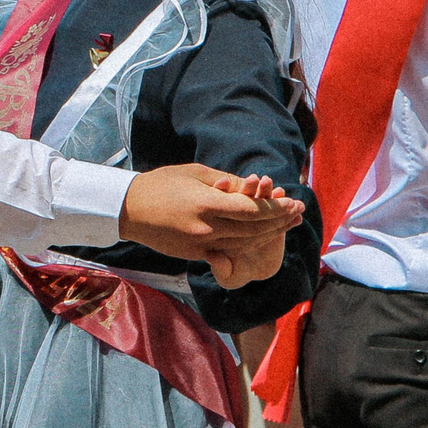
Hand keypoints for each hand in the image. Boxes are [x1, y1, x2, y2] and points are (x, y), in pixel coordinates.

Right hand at [120, 165, 302, 277]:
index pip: (251, 209)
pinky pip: (227, 252)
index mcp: (207, 204)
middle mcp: (206, 228)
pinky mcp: (195, 254)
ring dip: (268, 235)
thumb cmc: (162, 184)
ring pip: (243, 243)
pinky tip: (261, 239)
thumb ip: (228, 182)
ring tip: (286, 225)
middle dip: (279, 221)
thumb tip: (254, 188)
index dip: (275, 208)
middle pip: (252, 228)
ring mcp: (200, 244)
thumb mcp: (196, 173)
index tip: (293, 201)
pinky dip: (246, 245)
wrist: (129, 209)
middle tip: (298, 212)